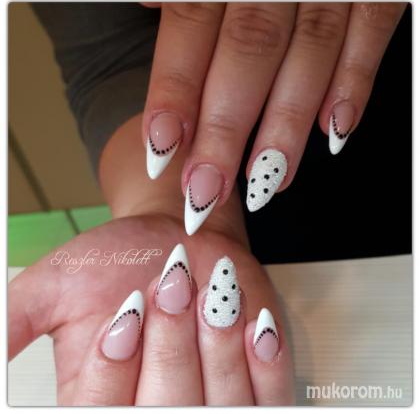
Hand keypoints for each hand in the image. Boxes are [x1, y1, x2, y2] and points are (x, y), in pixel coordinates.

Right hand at [69, 245, 292, 404]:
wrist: (178, 240)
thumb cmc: (119, 260)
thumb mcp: (54, 287)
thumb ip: (13, 323)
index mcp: (99, 404)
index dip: (115, 367)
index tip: (125, 311)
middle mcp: (154, 411)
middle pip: (167, 412)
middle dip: (170, 345)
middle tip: (170, 282)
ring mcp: (214, 406)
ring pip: (222, 406)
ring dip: (216, 344)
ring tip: (210, 291)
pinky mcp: (257, 388)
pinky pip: (270, 398)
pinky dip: (265, 363)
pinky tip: (254, 323)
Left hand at [141, 2, 405, 231]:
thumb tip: (151, 9)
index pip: (191, 27)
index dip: (174, 93)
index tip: (160, 153)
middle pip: (247, 55)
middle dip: (225, 131)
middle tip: (206, 192)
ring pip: (309, 55)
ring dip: (286, 127)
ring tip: (264, 183)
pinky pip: (373, 30)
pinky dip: (355, 83)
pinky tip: (335, 133)